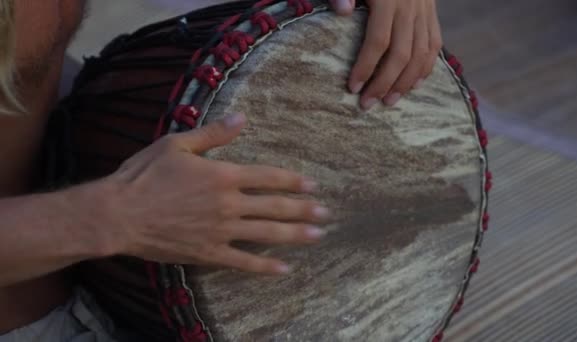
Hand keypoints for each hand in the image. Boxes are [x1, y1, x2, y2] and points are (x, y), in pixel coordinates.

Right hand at [101, 113, 329, 274]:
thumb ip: (213, 134)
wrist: (118, 214)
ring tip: (317, 236)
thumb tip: (242, 119)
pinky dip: (264, 266)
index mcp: (223, 175)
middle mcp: (229, 204)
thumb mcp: (177, 144)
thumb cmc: (144, 175)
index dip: (293, 181)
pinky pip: (243, 262)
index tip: (312, 185)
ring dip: (295, 235)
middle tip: (325, 213)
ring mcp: (221, 231)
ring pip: (266, 234)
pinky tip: (283, 269)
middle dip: (303, 210)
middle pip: (275, 207)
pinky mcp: (209, 252)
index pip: (268, 177)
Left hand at [329, 0, 442, 107]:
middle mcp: (410, 6)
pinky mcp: (432, 11)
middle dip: (384, 83)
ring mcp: (424, 9)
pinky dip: (426, 67)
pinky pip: (434, 44)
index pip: (378, 40)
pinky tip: (414, 85)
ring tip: (389, 101)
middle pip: (401, 54)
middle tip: (367, 105)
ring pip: (421, 53)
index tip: (353, 88)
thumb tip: (343, 12)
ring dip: (406, 82)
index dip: (366, 67)